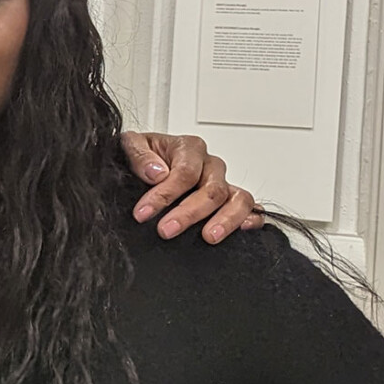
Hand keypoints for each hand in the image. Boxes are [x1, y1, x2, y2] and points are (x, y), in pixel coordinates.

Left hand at [121, 131, 263, 242]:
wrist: (146, 165)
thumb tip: (156, 172)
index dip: (164, 194)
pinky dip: (252, 219)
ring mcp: (223, 184)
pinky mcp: (232, 201)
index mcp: (189, 149)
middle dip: (188, 213)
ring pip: (238, 199)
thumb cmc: (144, 156)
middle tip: (166, 230)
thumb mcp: (131, 146)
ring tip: (209, 237)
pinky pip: (252, 209)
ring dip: (225, 220)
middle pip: (211, 190)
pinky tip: (244, 230)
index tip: (143, 213)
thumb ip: (139, 155)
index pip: (184, 173)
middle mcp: (210, 166)